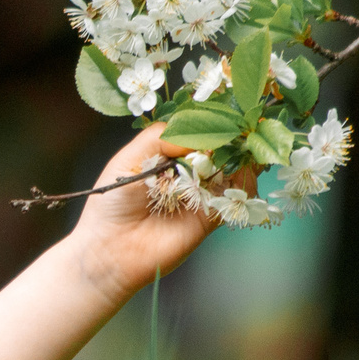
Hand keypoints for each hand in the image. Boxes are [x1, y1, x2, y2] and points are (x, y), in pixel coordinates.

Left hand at [65, 122, 247, 299]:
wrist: (110, 249)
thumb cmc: (112, 201)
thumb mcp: (130, 158)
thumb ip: (162, 137)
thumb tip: (200, 131)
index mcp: (168, 153)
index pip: (199, 130)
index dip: (214, 121)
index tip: (230, 110)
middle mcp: (188, 171)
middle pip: (221, 149)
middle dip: (234, 137)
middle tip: (246, 127)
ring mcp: (201, 193)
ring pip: (233, 171)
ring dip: (243, 157)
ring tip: (248, 146)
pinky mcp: (210, 217)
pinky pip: (235, 198)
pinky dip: (244, 183)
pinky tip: (245, 171)